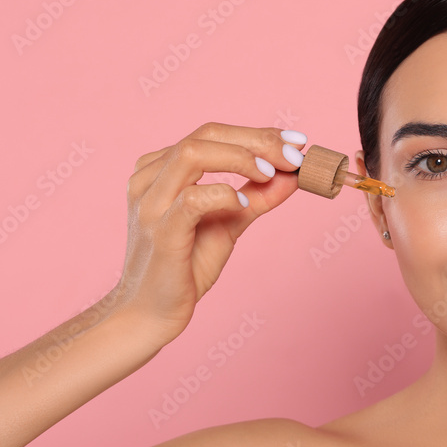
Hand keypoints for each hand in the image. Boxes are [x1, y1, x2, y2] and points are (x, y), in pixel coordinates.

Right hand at [110, 122, 304, 344]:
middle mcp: (150, 179)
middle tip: (295, 155)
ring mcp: (150, 204)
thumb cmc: (185, 266)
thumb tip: (293, 176)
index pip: (212, 134)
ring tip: (270, 174)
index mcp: (161, 169)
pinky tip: (244, 205)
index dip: (258, 133)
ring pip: (192, 153)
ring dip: (241, 158)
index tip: (296, 142)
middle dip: (257, 140)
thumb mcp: (230, 223)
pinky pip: (192, 199)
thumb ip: (258, 197)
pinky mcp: (160, 232)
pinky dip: (224, 194)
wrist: (151, 313)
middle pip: (205, 135)